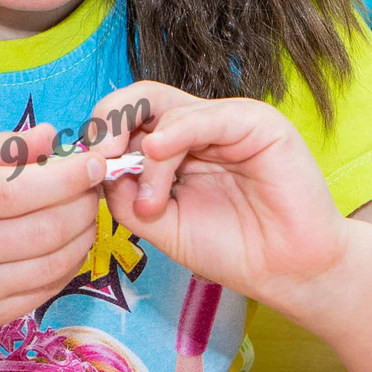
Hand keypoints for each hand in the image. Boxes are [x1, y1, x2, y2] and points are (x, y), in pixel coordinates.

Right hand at [0, 124, 133, 337]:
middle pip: (47, 228)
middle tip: (94, 188)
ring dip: (84, 236)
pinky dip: (67, 266)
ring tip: (85, 215)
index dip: (70, 177)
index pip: (23, 190)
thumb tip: (51, 137)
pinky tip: (67, 246)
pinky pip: (44, 292)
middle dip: (84, 205)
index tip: (95, 163)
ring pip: (54, 263)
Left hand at [95, 82, 347, 313]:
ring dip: (144, 153)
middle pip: (138, 99)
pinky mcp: (258, 123)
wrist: (287, 273)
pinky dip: (175, 133)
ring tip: (149, 202)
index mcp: (174, 145)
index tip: (84, 173)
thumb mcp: (159, 223)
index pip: (124, 119)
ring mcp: (227, 121)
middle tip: (98, 160)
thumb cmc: (230, 249)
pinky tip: (157, 154)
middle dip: (107, 124)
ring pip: (164, 109)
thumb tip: (95, 168)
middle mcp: (198, 126)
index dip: (99, 138)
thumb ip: (122, 195)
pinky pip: (206, 116)